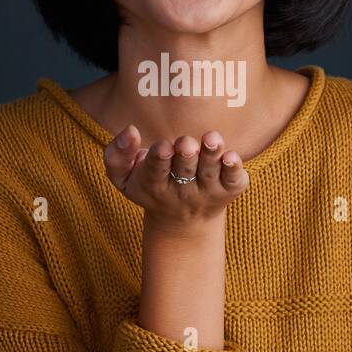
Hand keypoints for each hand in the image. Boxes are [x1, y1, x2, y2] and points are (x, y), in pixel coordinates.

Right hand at [103, 126, 249, 226]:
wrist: (182, 221)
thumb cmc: (149, 185)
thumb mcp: (122, 177)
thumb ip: (117, 155)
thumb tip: (130, 130)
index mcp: (154, 185)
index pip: (156, 171)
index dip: (159, 159)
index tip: (163, 147)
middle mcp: (182, 190)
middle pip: (185, 170)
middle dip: (186, 155)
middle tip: (186, 144)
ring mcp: (206, 191)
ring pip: (210, 172)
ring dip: (211, 155)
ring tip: (212, 139)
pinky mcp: (228, 190)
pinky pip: (233, 181)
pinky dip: (234, 169)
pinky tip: (231, 156)